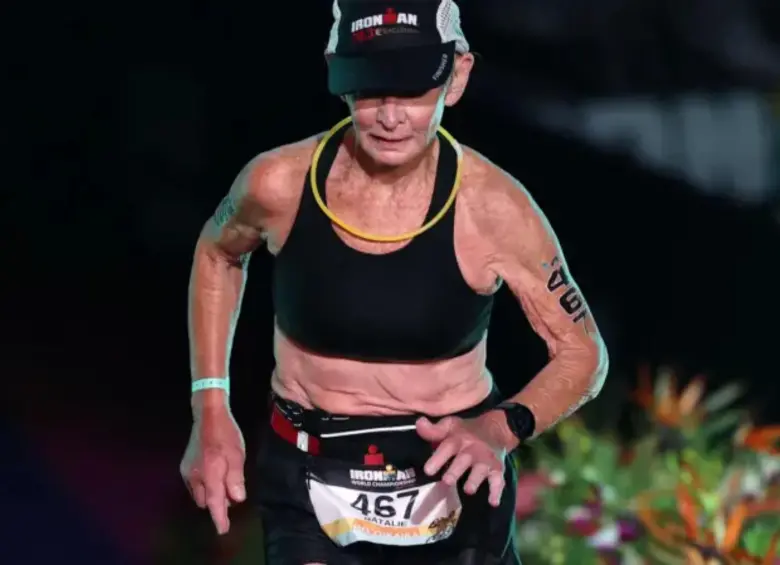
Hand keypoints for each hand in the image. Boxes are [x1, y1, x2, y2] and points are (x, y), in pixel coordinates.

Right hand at [180, 404, 245, 534]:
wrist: (207, 415)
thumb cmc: (226, 433)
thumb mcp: (237, 456)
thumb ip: (236, 479)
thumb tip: (236, 499)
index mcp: (210, 474)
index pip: (214, 503)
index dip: (219, 517)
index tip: (223, 529)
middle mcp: (195, 476)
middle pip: (205, 500)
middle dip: (216, 502)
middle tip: (231, 496)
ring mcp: (187, 470)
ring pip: (198, 493)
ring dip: (209, 493)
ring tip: (224, 483)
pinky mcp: (184, 465)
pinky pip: (194, 483)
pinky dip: (204, 484)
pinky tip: (214, 474)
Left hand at [416, 412, 508, 506]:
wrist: (494, 429)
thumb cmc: (465, 432)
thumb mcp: (449, 426)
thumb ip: (433, 430)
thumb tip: (419, 423)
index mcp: (457, 439)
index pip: (447, 447)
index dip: (438, 458)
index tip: (428, 471)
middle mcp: (472, 450)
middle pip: (463, 460)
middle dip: (456, 471)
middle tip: (447, 481)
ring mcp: (485, 460)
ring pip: (480, 470)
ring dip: (475, 480)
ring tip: (468, 490)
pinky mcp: (497, 469)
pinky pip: (498, 480)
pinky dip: (497, 491)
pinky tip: (493, 502)